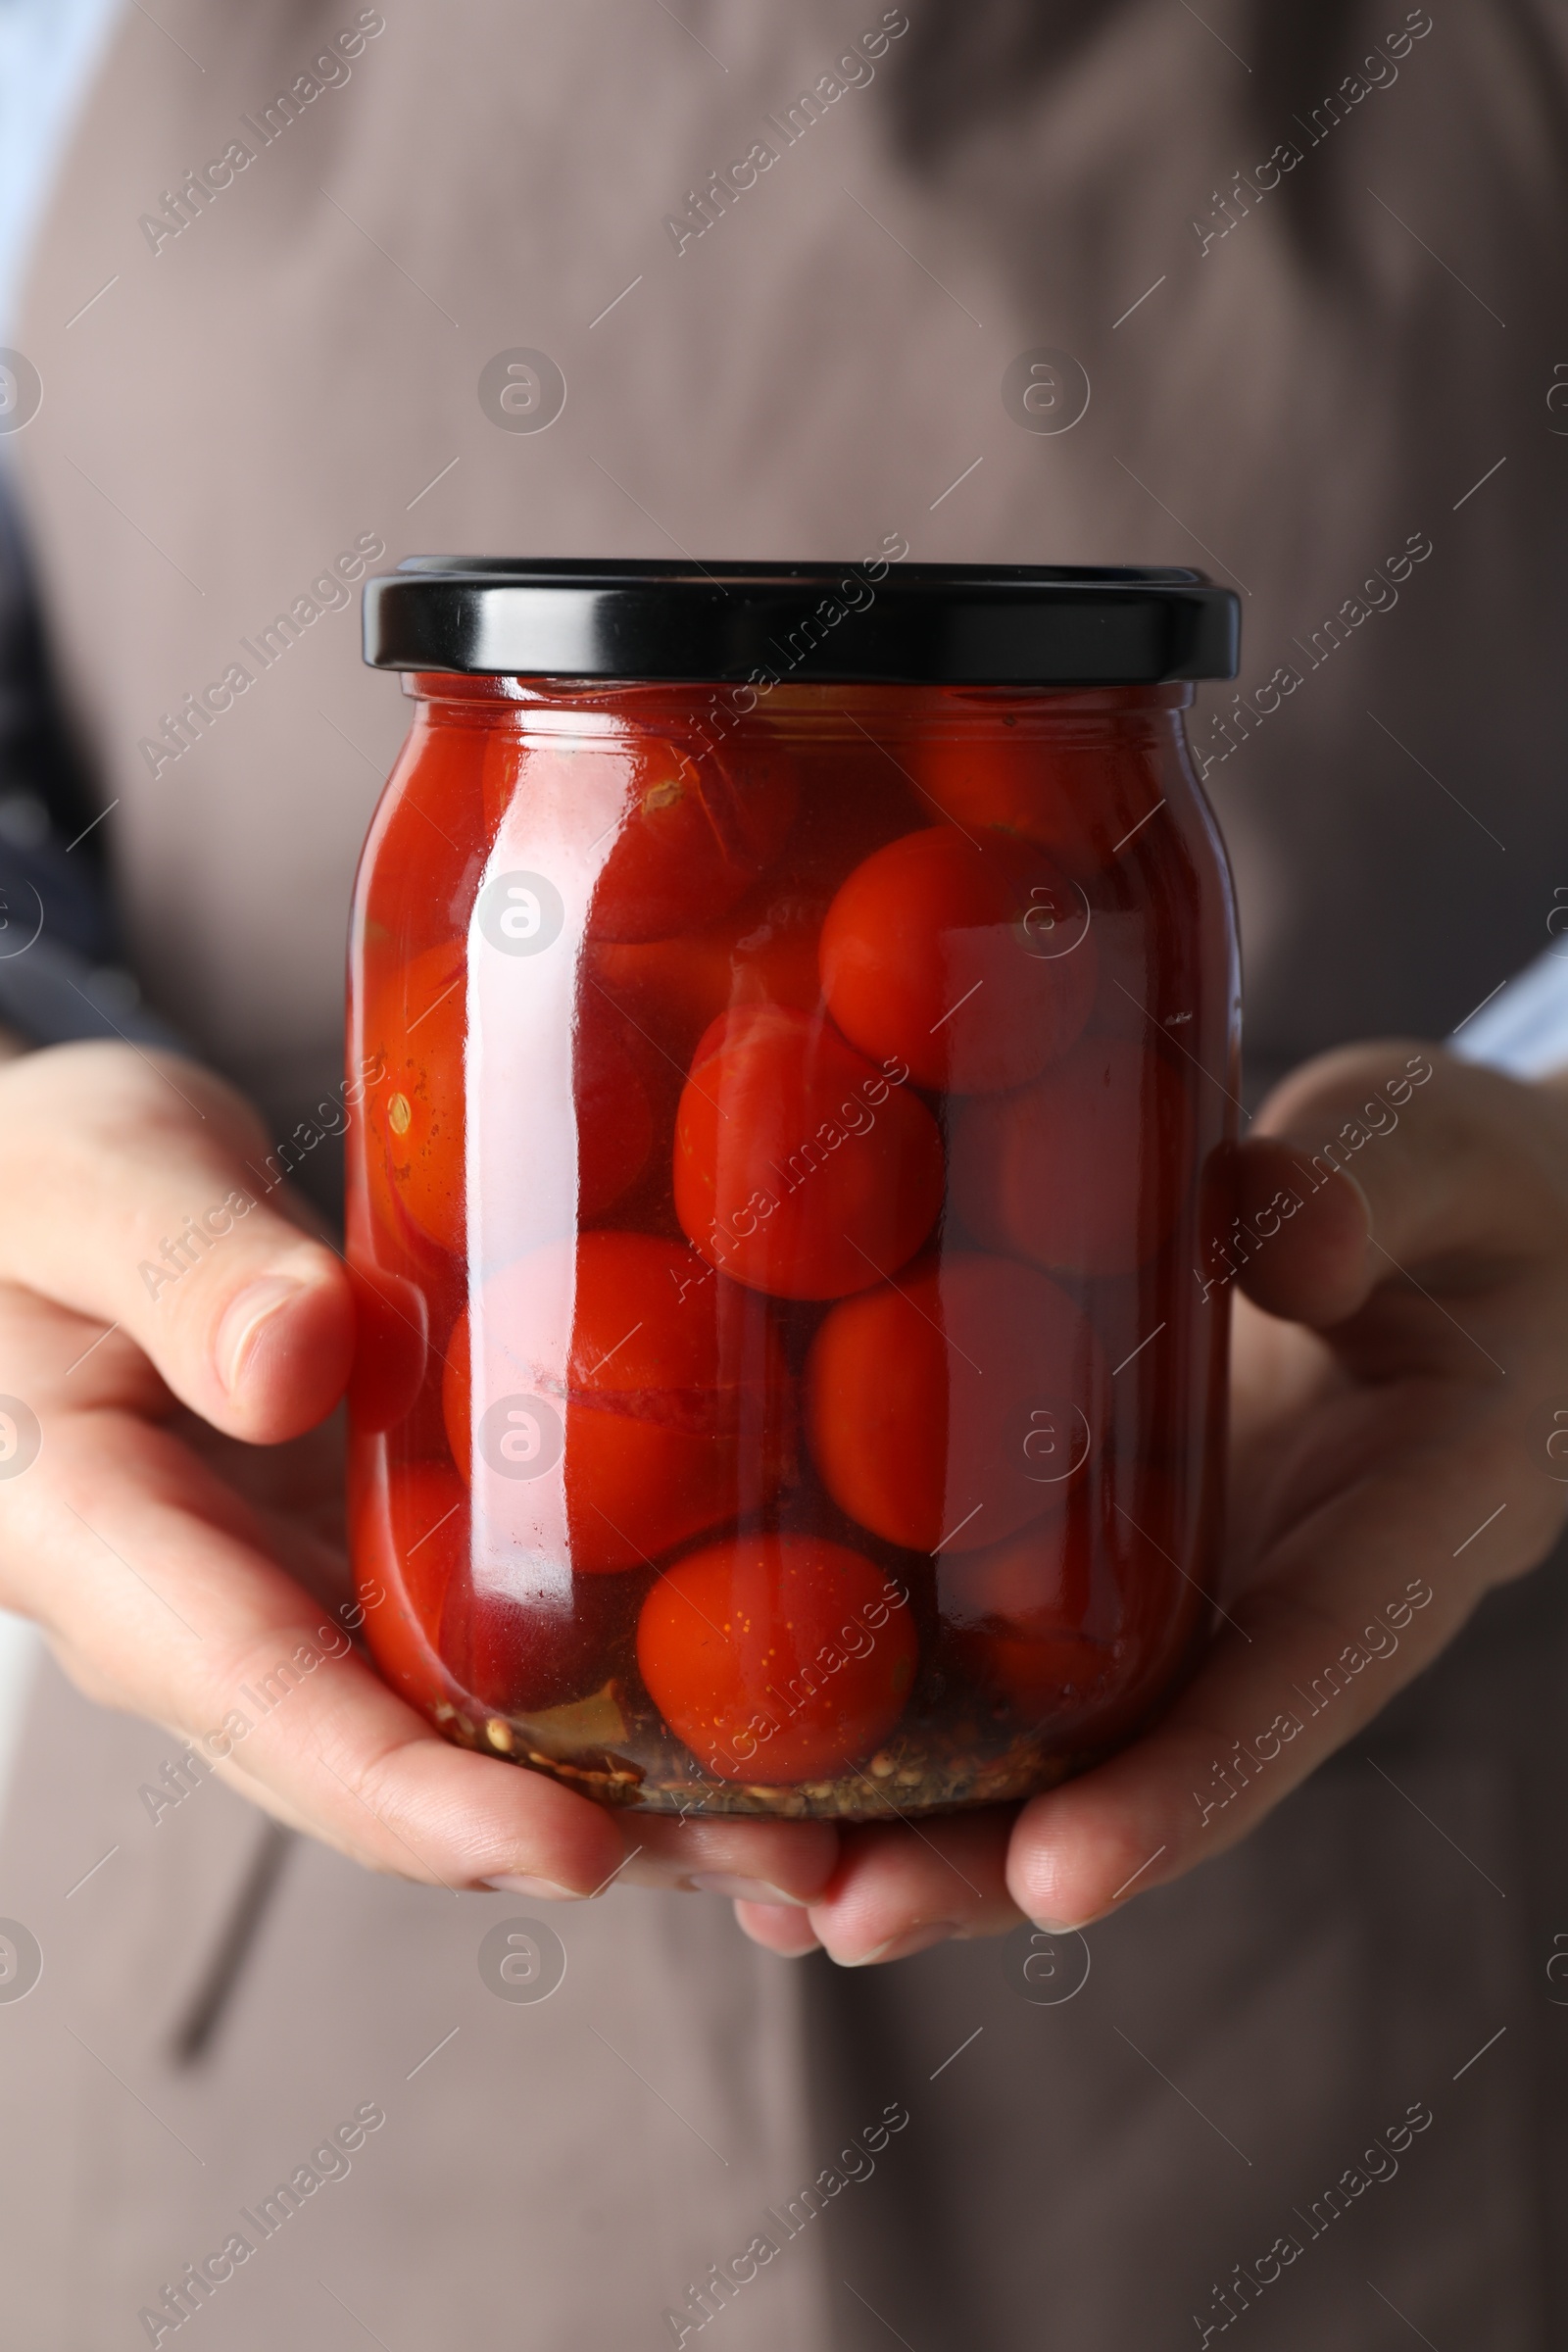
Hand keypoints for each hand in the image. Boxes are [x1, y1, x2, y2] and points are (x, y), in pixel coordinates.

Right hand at [0, 1044, 836, 1909]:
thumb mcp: (90, 1185)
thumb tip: (298, 1360)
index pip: (256, 1694)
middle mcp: (206, 1614)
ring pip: (456, 1727)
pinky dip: (614, 1683)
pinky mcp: (371, 1558)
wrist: (43, 1207)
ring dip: (634, 1791)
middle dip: (580, 1829)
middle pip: (389, 1759)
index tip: (573, 1849)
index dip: (408, 1793)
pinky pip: (485, 1643)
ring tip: (823, 1823)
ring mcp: (296, 1597)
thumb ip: (176, 1268)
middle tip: (786, 1862)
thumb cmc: (41, 1185)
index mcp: (99, 1539)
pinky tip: (758, 1695)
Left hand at [734, 1042, 1567, 1962]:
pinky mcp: (1125, 1568)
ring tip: (764, 1894)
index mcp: (1411, 1530)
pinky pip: (1018, 1670)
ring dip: (918, 1833)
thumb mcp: (1442, 1164)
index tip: (1061, 1878)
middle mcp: (1293, 1606)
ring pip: (1066, 1755)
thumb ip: (1372, 1192)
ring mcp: (1202, 1601)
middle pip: (1146, 1772)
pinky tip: (763, 1787)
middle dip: (993, 1866)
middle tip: (839, 1917)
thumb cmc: (1476, 1200)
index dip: (1189, 1787)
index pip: (1303, 1681)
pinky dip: (901, 1737)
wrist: (1481, 1241)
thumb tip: (1279, 1229)